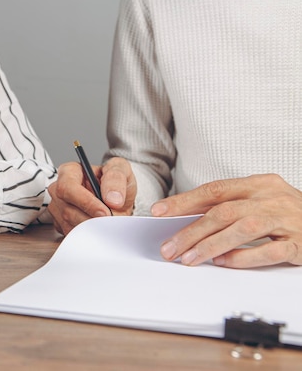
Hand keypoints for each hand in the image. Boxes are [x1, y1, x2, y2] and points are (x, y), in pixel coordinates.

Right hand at [48, 157, 135, 234]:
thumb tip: (112, 198)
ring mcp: (57, 208)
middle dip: (91, 218)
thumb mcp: (121, 170)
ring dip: (91, 227)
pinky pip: (71, 234)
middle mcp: (59, 189)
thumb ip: (116, 179)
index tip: (104, 211)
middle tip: (110, 221)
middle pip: (67, 210)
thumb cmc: (114, 181)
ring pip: (69, 224)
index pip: (67, 187)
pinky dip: (88, 234)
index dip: (85, 202)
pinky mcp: (60, 224)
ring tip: (106, 222)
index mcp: (69, 171)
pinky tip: (98, 226)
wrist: (116, 198)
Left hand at [152, 174, 301, 267]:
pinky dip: (244, 257)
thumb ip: (229, 207)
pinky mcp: (301, 243)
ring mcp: (288, 220)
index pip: (214, 190)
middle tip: (169, 248)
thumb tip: (187, 221)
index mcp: (259, 184)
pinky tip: (224, 263)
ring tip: (189, 258)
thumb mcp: (260, 201)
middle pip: (223, 212)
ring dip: (211, 244)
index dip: (184, 201)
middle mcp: (272, 198)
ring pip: (243, 229)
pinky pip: (270, 250)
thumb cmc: (288, 213)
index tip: (159, 211)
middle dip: (191, 231)